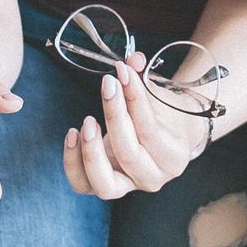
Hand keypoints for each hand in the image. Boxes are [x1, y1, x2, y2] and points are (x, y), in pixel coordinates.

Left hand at [63, 58, 205, 198]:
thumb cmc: (161, 116)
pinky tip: (72, 134)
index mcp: (173, 156)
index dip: (134, 99)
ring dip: (91, 152)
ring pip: (104, 184)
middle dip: (114, 117)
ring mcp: (128, 186)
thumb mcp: (158, 96)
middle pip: (128, 155)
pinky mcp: (106, 185)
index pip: (150, 130)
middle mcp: (152, 178)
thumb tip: (132, 60)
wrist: (164, 139)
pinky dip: (73, 162)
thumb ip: (144, 78)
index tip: (122, 72)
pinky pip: (83, 184)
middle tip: (107, 85)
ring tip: (86, 122)